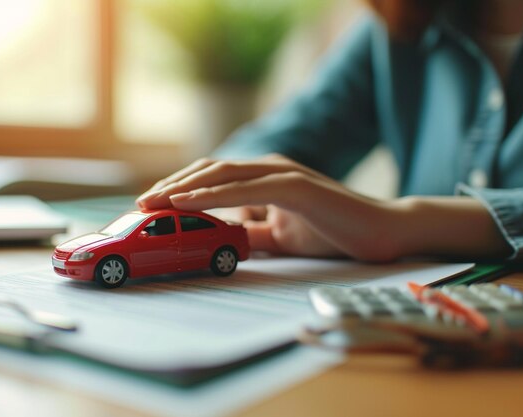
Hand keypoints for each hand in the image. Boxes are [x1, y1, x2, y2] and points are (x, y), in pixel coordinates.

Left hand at [137, 154, 394, 259]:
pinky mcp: (297, 186)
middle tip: (140, 203)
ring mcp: (284, 173)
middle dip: (172, 185)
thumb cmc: (333, 231)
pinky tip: (186, 202)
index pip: (215, 177)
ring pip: (223, 173)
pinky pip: (247, 189)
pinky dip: (213, 195)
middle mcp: (271, 167)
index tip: (153, 206)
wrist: (382, 232)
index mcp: (267, 177)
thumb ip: (253, 233)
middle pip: (210, 170)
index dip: (182, 188)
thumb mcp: (281, 237)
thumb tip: (221, 238)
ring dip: (183, 187)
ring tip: (152, 201)